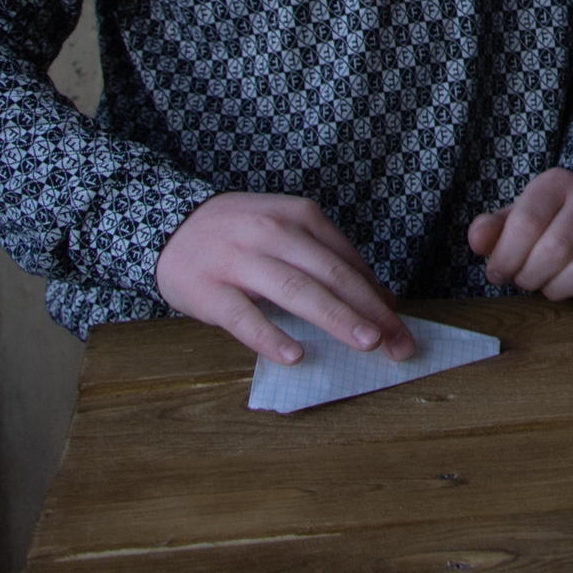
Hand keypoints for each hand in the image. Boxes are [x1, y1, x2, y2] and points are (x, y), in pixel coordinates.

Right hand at [154, 192, 414, 364]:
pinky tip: (295, 355)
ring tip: (366, 343)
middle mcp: (274, 233)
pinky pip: (244, 317)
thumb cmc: (240, 235)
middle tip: (397, 342)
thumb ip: (329, 260)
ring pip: (296, 291)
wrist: (170, 225)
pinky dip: (271, 336)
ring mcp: (240, 260)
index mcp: (300, 217)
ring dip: (336, 318)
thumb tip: (380, 299)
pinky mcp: (210, 289)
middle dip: (369, 310)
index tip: (401, 326)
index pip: (348, 262)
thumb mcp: (287, 232)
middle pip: (331, 275)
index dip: (377, 296)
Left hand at [468, 168, 572, 304]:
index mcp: (558, 182)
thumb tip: (478, 241)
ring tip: (551, 284)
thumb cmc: (550, 225)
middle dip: (531, 277)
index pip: (525, 224)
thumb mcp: (517, 218)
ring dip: (558, 290)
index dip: (505, 258)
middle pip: (554, 251)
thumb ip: (492, 229)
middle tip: (527, 280)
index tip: (499, 272)